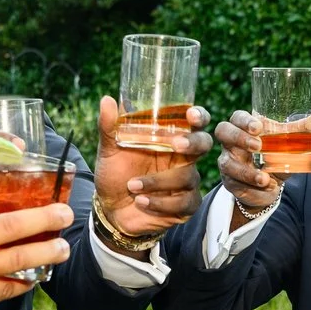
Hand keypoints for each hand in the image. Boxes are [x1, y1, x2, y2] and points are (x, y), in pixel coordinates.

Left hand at [92, 96, 211, 246]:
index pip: (193, 122)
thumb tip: (107, 99)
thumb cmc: (116, 174)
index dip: (198, 116)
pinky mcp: (186, 205)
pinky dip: (160, 202)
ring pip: (187, 176)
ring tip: (132, 186)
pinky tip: (142, 202)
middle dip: (193, 143)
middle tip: (175, 145)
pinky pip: (183, 202)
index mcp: (169, 138)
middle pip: (203, 143)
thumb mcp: (110, 150)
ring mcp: (186, 181)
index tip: (191, 115)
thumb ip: (110, 127)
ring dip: (157, 181)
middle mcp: (183, 157)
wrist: (111, 210)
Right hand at [212, 112, 283, 228]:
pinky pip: (235, 184)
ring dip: (246, 171)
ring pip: (226, 163)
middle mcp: (232, 143)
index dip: (243, 120)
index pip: (236, 117)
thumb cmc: (276, 156)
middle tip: (258, 146)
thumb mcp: (289, 144)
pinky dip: (252, 188)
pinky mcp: (230, 182)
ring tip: (265, 178)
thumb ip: (306, 131)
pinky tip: (267, 188)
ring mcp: (228, 162)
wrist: (269, 185)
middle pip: (223, 131)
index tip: (258, 126)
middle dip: (239, 138)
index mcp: (245, 128)